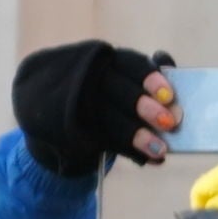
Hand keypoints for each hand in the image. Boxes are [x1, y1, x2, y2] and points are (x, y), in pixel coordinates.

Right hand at [11, 40, 177, 175]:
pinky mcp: (73, 129)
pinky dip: (128, 151)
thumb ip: (143, 69)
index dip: (151, 79)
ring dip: (137, 136)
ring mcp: (79, 105)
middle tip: (169, 123)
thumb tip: (165, 59)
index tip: (169, 96)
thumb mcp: (117, 72)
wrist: (48, 104)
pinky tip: (147, 159)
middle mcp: (89, 80)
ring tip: (160, 150)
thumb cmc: (99, 87)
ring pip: (109, 120)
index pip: (131, 64)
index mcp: (104, 60)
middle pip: (119, 92)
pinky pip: (103, 141)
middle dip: (145, 108)